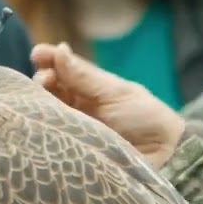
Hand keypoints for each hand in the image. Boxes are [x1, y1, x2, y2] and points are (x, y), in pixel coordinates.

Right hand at [31, 42, 184, 168]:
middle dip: (41, 80)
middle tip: (44, 80)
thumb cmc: (145, 117)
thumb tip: (59, 50)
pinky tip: (38, 123)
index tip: (37, 54)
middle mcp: (74, 105)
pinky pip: (50, 139)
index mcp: (86, 87)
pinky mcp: (69, 150)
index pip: (61, 69)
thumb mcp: (115, 92)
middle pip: (47, 90)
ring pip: (44, 112)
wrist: (165, 153)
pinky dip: (41, 129)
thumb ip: (85, 76)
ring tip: (41, 98)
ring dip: (38, 102)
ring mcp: (70, 127)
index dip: (47, 59)